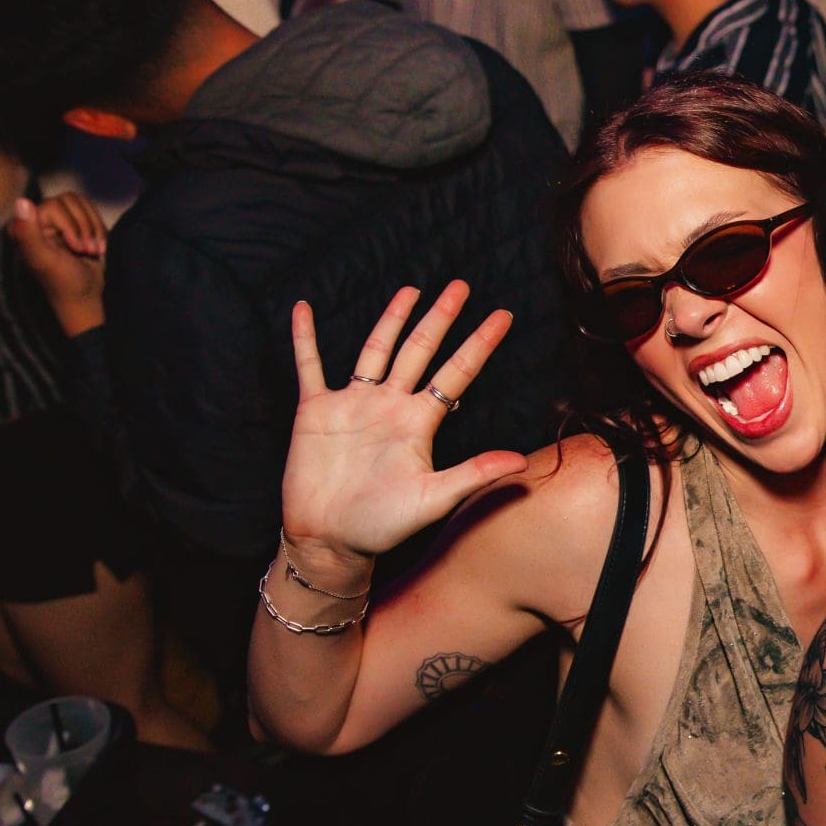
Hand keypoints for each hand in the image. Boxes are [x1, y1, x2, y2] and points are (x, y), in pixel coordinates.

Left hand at [9, 195, 106, 335]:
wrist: (86, 295)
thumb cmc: (63, 281)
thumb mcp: (44, 259)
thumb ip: (29, 233)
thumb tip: (21, 201)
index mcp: (24, 226)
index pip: (54, 205)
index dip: (71, 225)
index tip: (76, 248)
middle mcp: (36, 218)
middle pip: (69, 200)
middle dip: (84, 227)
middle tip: (86, 250)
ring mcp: (55, 219)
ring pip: (81, 202)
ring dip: (93, 227)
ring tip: (92, 249)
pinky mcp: (72, 221)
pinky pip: (89, 208)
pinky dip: (99, 227)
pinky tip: (97, 245)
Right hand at [281, 282, 527, 568]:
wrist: (330, 540)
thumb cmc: (382, 525)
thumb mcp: (433, 498)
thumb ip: (473, 474)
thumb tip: (522, 462)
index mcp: (419, 421)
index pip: (457, 372)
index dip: (479, 344)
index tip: (503, 315)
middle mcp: (390, 405)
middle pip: (420, 350)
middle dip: (440, 318)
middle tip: (461, 285)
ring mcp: (353, 404)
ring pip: (375, 350)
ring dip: (391, 319)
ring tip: (410, 290)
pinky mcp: (316, 411)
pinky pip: (310, 366)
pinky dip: (305, 339)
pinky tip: (303, 309)